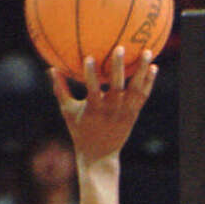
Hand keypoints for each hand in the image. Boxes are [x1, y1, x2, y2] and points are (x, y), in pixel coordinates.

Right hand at [50, 49, 156, 164]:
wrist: (100, 155)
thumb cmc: (80, 131)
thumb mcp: (68, 112)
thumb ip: (61, 90)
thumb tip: (51, 68)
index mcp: (94, 109)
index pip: (93, 91)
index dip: (91, 76)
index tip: (89, 58)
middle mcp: (111, 110)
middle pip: (117, 88)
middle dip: (119, 68)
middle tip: (120, 48)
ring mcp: (125, 113)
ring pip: (135, 90)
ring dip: (142, 71)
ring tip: (148, 51)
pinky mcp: (133, 114)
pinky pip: (143, 96)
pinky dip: (149, 82)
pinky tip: (153, 67)